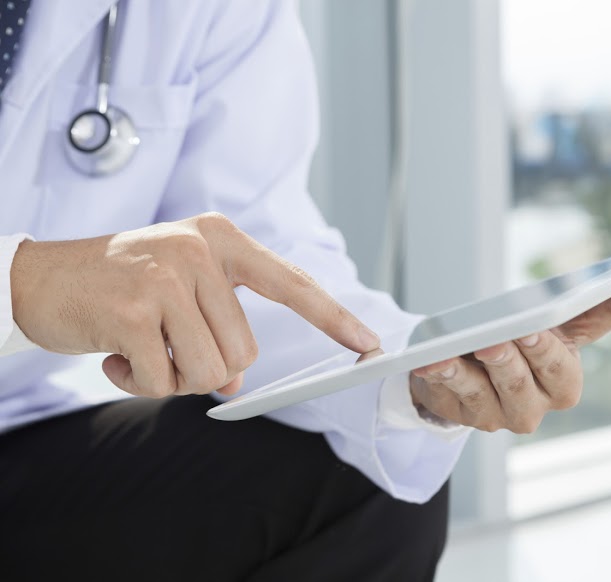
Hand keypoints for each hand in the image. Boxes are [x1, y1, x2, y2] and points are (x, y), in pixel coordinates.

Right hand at [10, 213, 379, 397]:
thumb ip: (217, 329)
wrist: (38, 277)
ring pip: (211, 373)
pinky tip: (114, 353)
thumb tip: (233, 386)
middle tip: (165, 347)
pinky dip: (140, 383)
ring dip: (174, 378)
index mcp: (221, 239)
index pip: (291, 283)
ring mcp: (167, 278)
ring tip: (141, 349)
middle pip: (244, 353)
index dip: (334, 317)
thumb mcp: (179, 293)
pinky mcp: (134, 312)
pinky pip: (165, 383)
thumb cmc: (118, 286)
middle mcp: (199, 251)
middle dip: (208, 367)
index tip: (369, 342)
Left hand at [410, 272, 610, 432]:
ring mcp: (495, 414)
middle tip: (507, 332)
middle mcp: (533, 406)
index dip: (549, 349)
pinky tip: (432, 360)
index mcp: (562, 382)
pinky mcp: (461, 414)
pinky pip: (450, 396)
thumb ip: (606, 304)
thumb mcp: (563, 321)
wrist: (477, 364)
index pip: (562, 366)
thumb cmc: (528, 339)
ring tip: (469, 345)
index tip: (536, 326)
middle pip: (525, 382)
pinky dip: (442, 376)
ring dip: (476, 368)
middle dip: (516, 357)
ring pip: (488, 392)